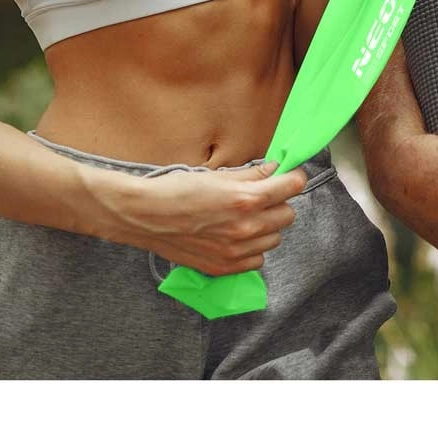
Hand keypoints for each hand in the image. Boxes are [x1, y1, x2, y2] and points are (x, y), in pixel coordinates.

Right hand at [111, 164, 307, 274]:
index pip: (292, 187)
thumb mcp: (218, 175)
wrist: (145, 216)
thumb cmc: (177, 190)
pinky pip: (257, 260)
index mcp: (246, 199)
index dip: (293, 178)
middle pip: (288, 215)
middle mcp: (246, 228)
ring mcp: (236, 251)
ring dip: (266, 227)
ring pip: (275, 238)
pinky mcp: (224, 267)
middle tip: (262, 197)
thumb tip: (275, 169)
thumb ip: (252, 175)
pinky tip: (236, 236)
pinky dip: (252, 248)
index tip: (289, 176)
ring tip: (245, 217)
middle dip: (279, 203)